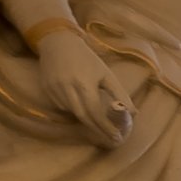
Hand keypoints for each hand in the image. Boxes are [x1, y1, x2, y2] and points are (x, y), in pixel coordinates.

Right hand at [27, 22, 135, 146]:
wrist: (59, 43)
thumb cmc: (88, 59)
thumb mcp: (107, 74)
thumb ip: (120, 94)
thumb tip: (133, 114)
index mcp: (84, 83)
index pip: (95, 112)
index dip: (106, 127)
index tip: (117, 137)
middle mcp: (67, 87)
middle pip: (83, 116)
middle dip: (98, 129)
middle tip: (110, 137)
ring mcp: (54, 89)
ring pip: (72, 112)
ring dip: (86, 119)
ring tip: (99, 124)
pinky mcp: (46, 89)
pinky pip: (61, 106)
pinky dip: (73, 110)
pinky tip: (81, 106)